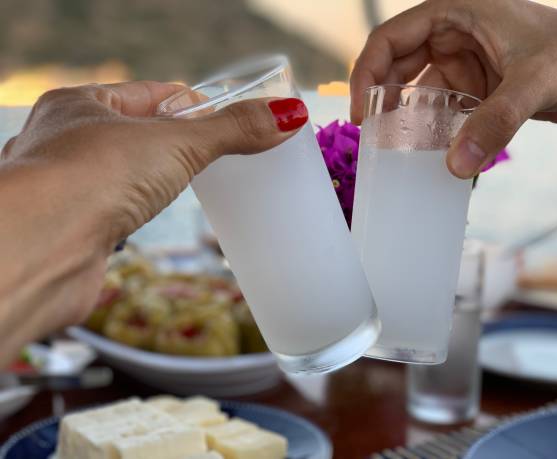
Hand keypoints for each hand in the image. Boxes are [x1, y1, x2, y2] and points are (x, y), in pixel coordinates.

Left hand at [0, 81, 306, 365]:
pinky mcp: (75, 231)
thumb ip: (232, 130)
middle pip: (138, 136)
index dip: (193, 102)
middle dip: (178, 145)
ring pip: (124, 177)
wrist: (39, 252)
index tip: (227, 115)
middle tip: (219, 155)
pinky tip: (153, 218)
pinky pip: (116, 213)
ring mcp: (68, 189)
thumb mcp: (176, 143)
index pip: (151, 95)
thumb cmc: (92, 179)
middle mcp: (65, 143)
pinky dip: (138, 215)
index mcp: (81, 104)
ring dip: (155, 182)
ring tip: (190, 186)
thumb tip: (288, 114)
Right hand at [350, 0, 556, 177]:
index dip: (368, 73)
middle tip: (372, 137)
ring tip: (395, 150)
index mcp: (457, 11)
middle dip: (382, 99)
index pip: (391, 38)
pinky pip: (440, 111)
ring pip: (417, 92)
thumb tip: (455, 166)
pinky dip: (431, 131)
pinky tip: (428, 152)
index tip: (362, 113)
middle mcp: (454, 34)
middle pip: (396, 66)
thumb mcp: (535, 82)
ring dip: (406, 119)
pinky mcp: (475, 89)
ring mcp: (464, 63)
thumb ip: (495, 123)